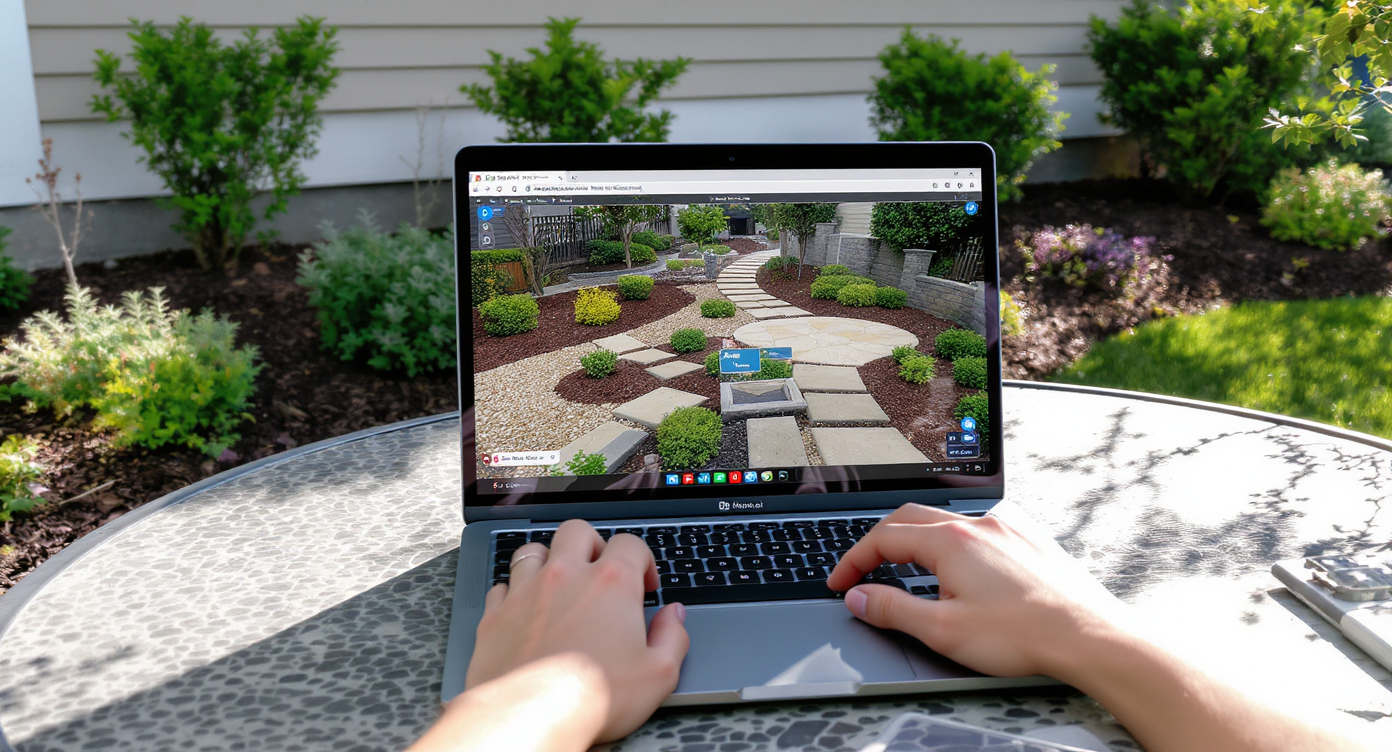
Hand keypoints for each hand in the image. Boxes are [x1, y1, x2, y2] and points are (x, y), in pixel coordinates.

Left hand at [464, 519, 688, 742]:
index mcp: (611, 583)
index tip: (644, 585)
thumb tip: (673, 617)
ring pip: (533, 550)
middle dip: (592, 544)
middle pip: (578, 531)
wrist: (530, 716)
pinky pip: (501, 585)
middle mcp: (566, 575)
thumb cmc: (594, 697)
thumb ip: (672, 637)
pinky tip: (524, 610)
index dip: (643, 561)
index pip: (631, 543)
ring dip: (548, 560)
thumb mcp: (658, 674)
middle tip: (599, 572)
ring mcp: (525, 591)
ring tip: (558, 583)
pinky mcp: (495, 614)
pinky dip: (514, 591)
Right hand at [827, 504, 1121, 678]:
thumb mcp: (942, 630)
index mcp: (950, 541)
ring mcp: (1005, 528)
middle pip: (910, 519)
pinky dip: (953, 543)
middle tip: (863, 569)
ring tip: (906, 569)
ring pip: (946, 521)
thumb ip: (892, 610)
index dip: (853, 561)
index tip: (840, 583)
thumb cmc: (1023, 634)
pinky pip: (978, 529)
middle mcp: (976, 524)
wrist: (1087, 635)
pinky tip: (959, 568)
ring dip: (917, 540)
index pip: (883, 538)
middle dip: (879, 542)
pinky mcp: (1027, 539)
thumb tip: (859, 598)